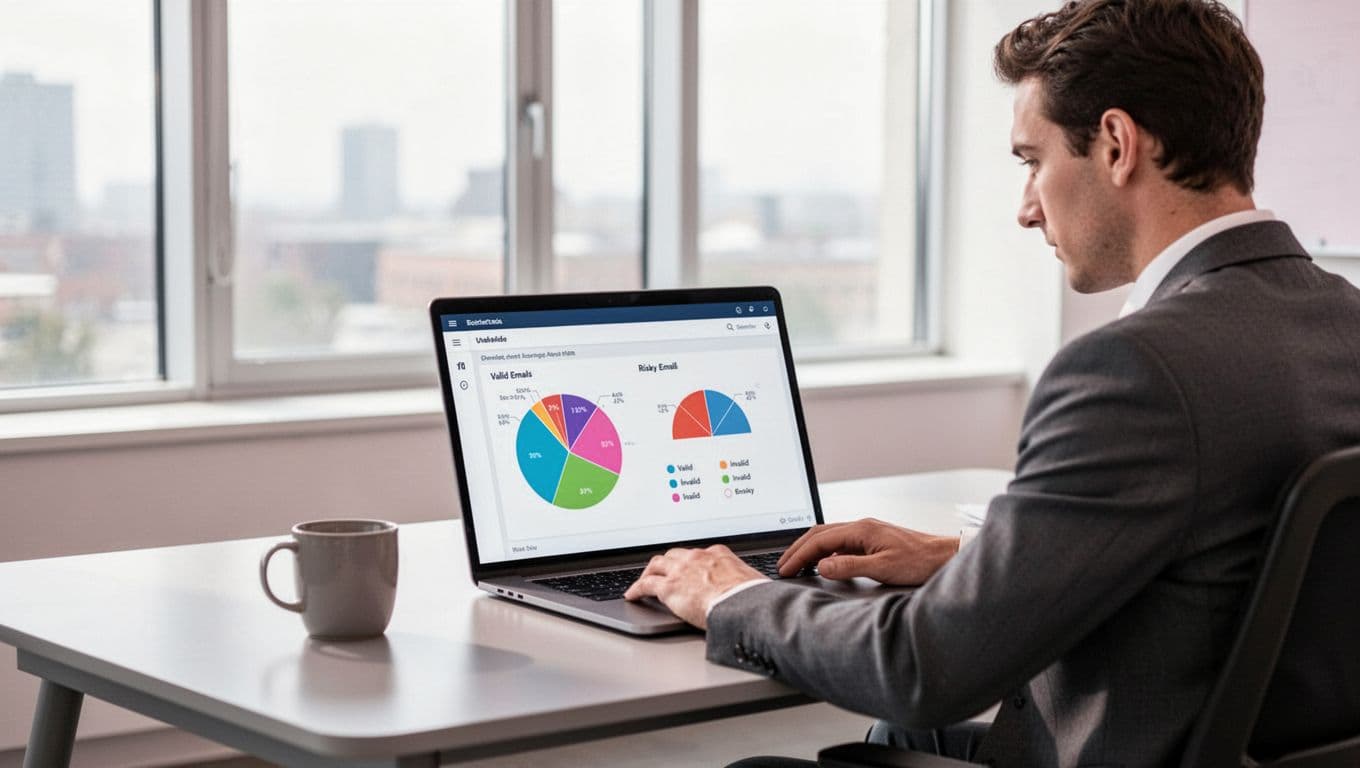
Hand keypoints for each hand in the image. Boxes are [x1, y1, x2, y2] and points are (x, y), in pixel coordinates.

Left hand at [624, 544, 765, 628]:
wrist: (742, 604)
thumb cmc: (752, 597)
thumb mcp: (750, 582)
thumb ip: (741, 583)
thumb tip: (749, 592)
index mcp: (718, 554)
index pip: (698, 554)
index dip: (689, 562)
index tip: (688, 568)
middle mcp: (697, 557)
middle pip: (674, 555)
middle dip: (667, 563)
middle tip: (662, 572)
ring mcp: (681, 570)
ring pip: (657, 564)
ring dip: (649, 572)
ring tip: (644, 580)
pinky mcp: (669, 587)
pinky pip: (646, 584)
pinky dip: (636, 588)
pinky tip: (632, 595)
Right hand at [777, 518, 958, 585]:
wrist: (944, 556)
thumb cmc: (919, 561)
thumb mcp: (883, 568)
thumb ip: (849, 567)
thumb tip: (821, 566)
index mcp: (861, 530)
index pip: (819, 540)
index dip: (799, 555)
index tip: (785, 568)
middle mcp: (861, 527)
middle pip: (819, 534)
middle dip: (798, 549)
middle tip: (782, 566)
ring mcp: (866, 532)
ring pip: (828, 536)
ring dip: (809, 549)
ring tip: (796, 564)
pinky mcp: (872, 540)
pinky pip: (840, 542)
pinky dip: (824, 551)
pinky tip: (822, 563)